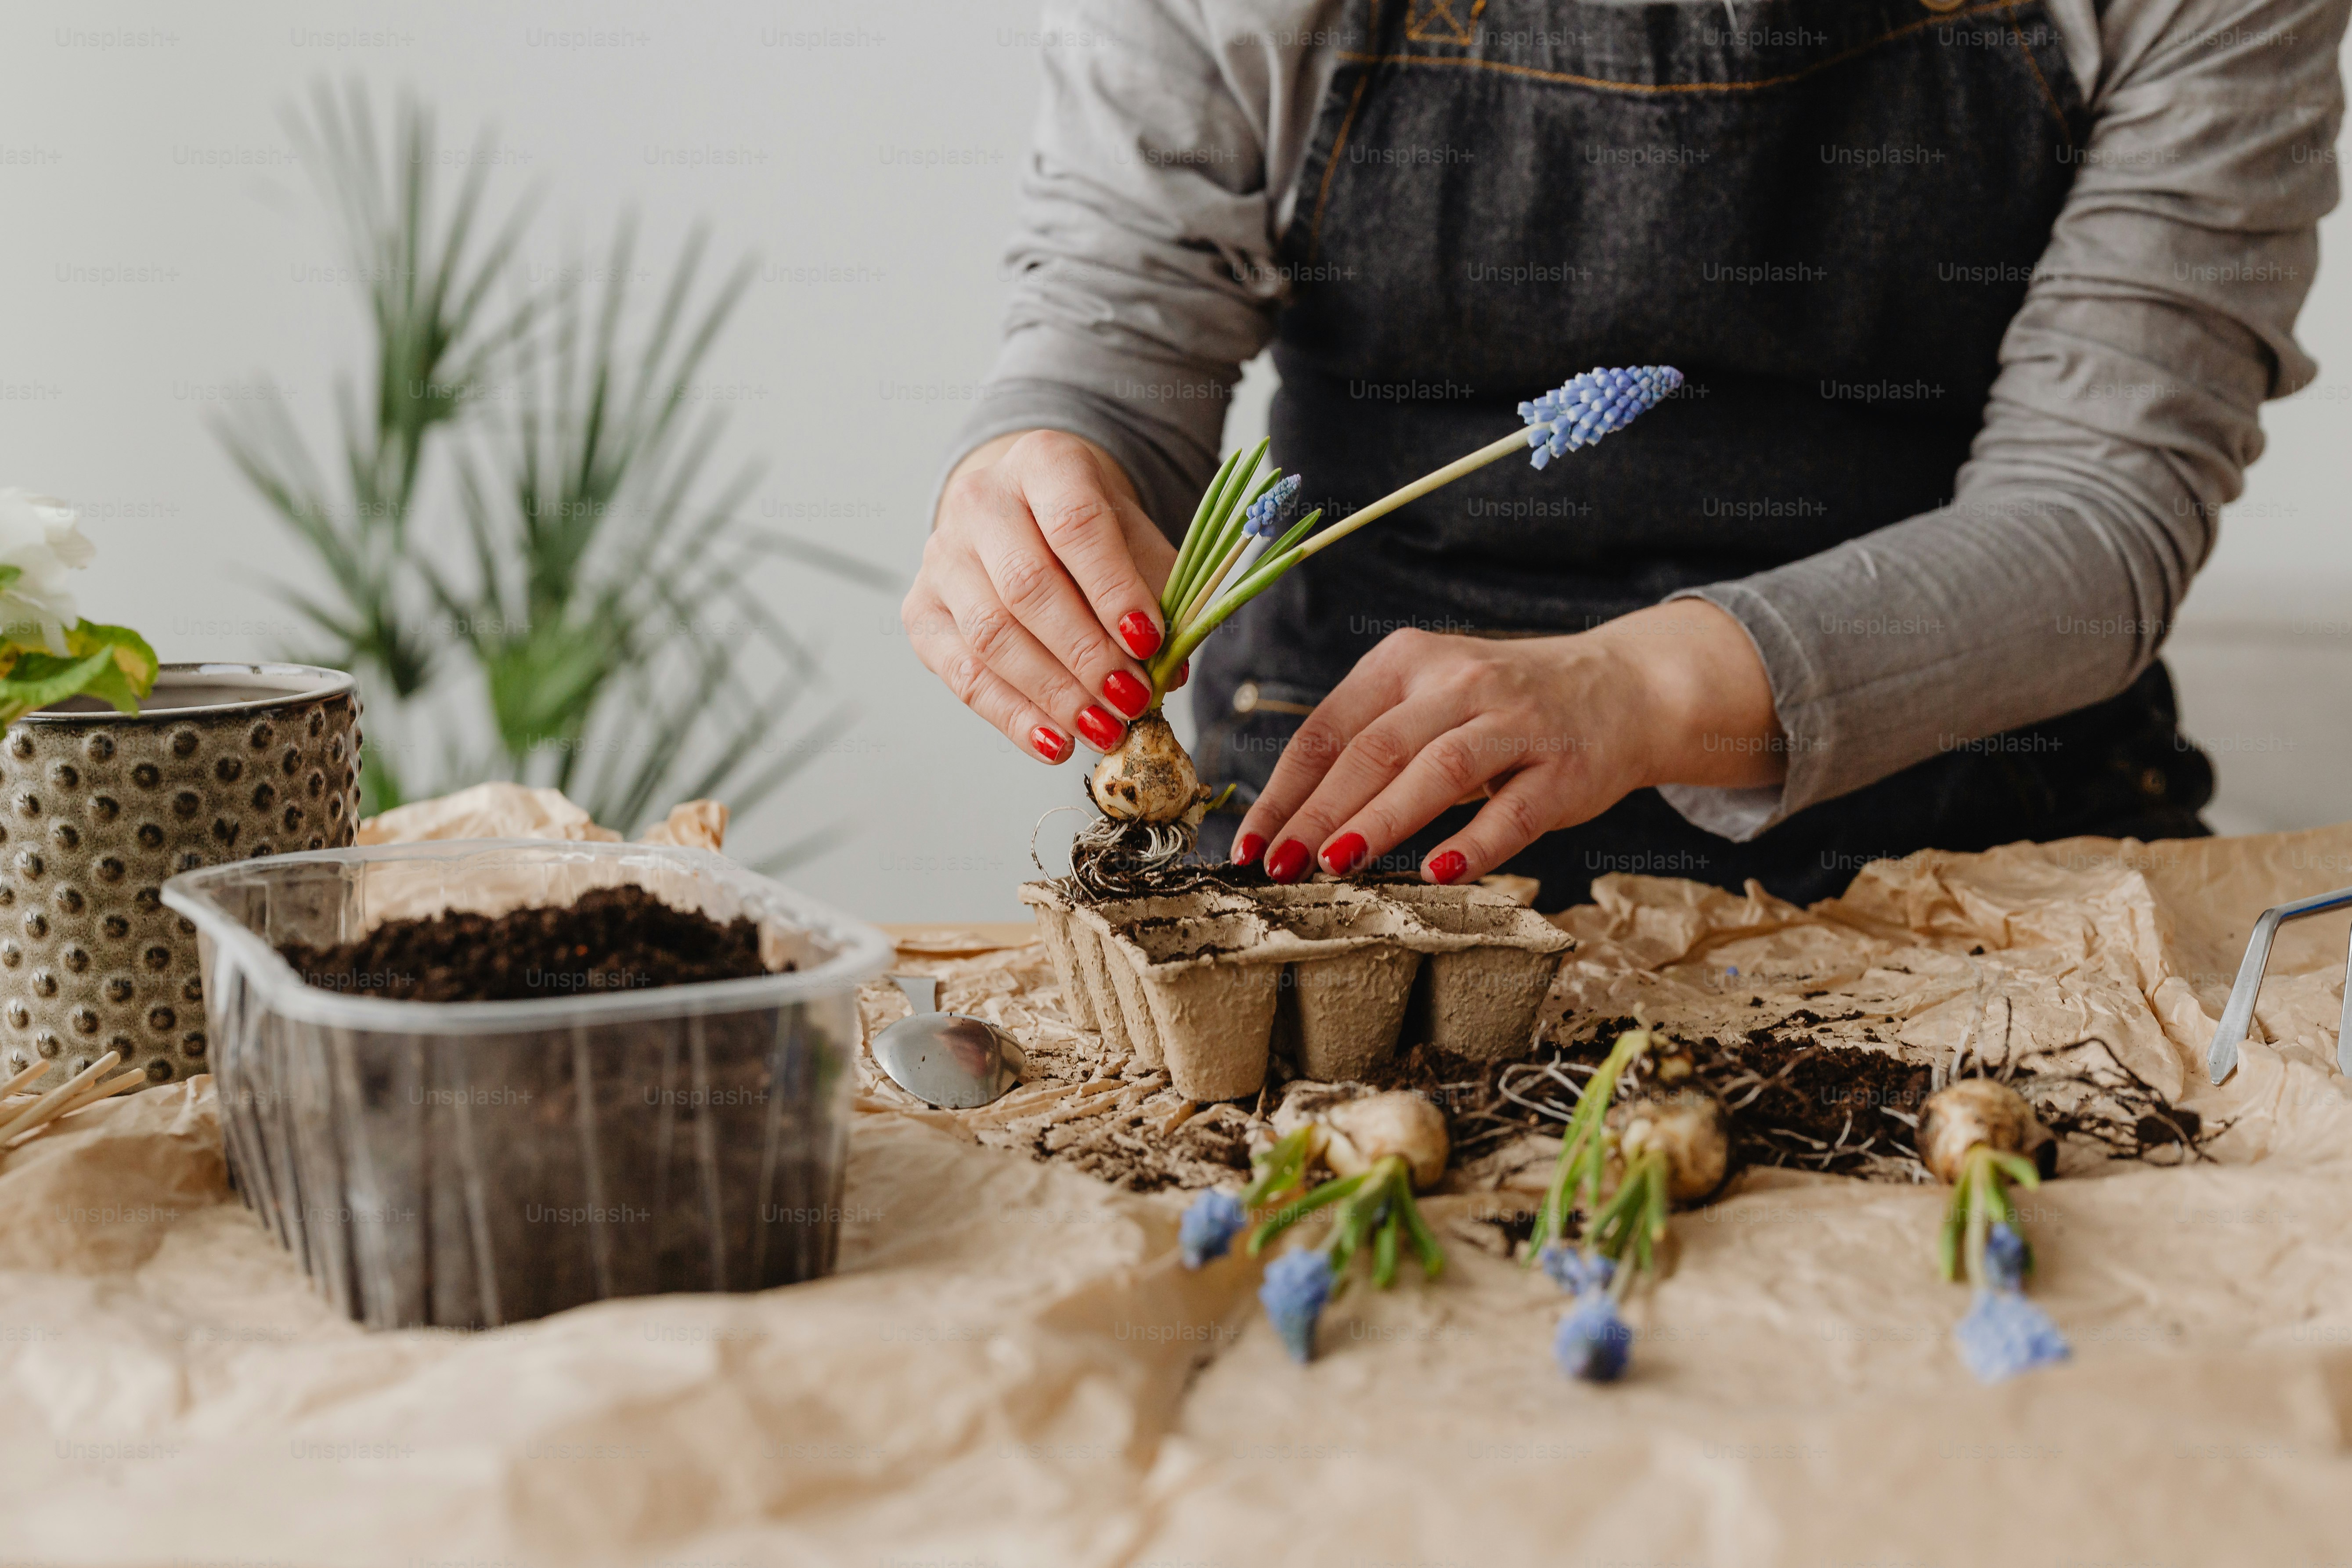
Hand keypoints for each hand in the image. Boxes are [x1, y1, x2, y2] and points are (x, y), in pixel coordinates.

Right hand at [906, 430, 1178, 762]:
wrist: (1021, 512)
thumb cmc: (1086, 531)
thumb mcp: (1132, 537)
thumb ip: (1158, 591)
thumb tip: (1173, 669)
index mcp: (1041, 464)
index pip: (1075, 524)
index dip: (1113, 588)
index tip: (1151, 641)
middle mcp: (978, 502)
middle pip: (1027, 586)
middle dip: (1086, 653)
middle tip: (1132, 699)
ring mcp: (941, 557)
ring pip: (992, 636)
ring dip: (1054, 693)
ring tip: (1104, 729)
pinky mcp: (921, 611)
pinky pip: (962, 675)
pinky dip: (1012, 716)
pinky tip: (1055, 743)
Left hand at [1231, 602, 1785, 884]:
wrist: (1622, 688)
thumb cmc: (1502, 708)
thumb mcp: (1428, 700)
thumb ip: (1370, 741)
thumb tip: (1289, 819)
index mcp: (1407, 662)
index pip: (1327, 730)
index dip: (1283, 791)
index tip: (1249, 844)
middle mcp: (1458, 682)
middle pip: (1372, 750)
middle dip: (1316, 814)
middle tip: (1278, 868)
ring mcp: (1514, 721)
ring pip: (1436, 771)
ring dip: (1381, 820)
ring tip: (1336, 864)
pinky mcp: (1563, 766)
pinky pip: (1514, 809)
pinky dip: (1477, 842)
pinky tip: (1442, 871)